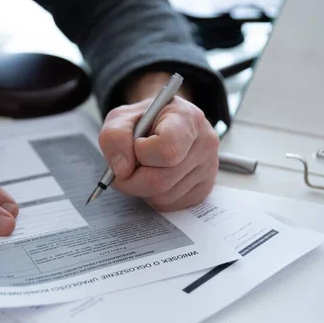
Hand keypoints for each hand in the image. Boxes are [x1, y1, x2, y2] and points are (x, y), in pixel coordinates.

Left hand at [98, 73, 218, 210]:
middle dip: (132, 180)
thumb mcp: (120, 118)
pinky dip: (154, 197)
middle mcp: (205, 142)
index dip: (141, 154)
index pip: (167, 149)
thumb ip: (114, 137)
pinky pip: (172, 205)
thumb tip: (123, 170)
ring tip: (142, 170)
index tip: (135, 146)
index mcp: (186, 117)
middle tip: (123, 171)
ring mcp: (208, 167)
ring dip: (142, 189)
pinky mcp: (205, 188)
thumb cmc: (142, 120)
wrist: (160, 124)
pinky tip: (154, 177)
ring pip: (164, 196)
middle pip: (161, 180)